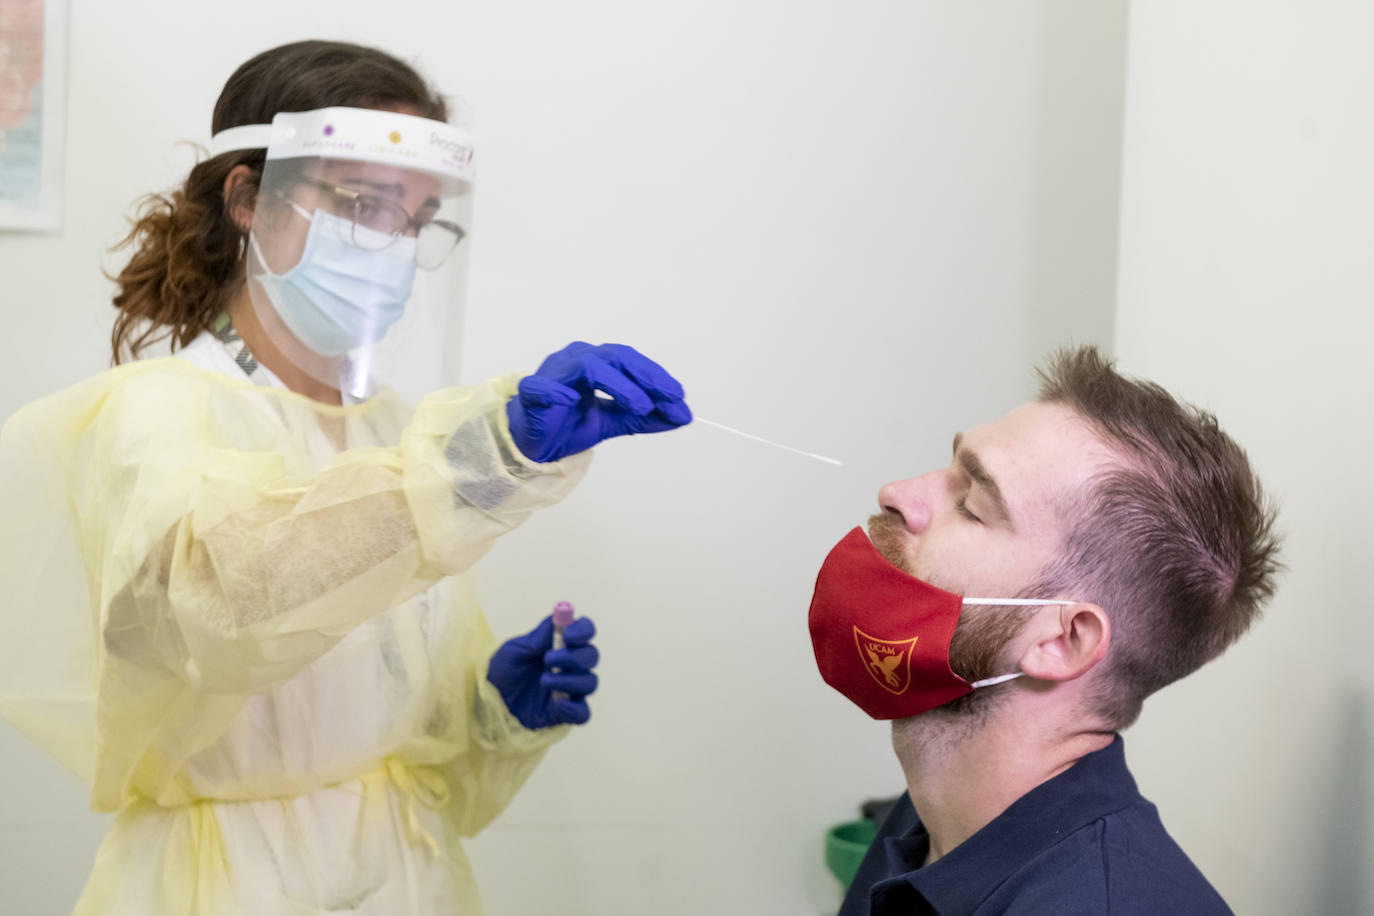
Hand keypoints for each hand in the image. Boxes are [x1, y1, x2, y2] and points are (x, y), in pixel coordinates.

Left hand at [487, 615, 599, 728]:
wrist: (487, 701)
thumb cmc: (501, 671)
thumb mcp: (513, 650)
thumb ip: (536, 638)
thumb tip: (556, 620)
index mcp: (560, 645)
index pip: (585, 631)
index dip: (583, 630)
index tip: (568, 634)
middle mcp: (570, 666)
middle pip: (591, 656)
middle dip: (574, 656)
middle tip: (549, 659)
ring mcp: (569, 690)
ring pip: (590, 682)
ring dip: (569, 680)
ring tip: (543, 681)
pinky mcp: (564, 714)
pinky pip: (583, 713)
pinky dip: (575, 708)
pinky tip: (557, 705)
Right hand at [506, 341, 691, 462]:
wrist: (535, 444)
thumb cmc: (570, 424)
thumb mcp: (615, 421)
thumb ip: (644, 417)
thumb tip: (681, 416)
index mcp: (596, 362)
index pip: (631, 361)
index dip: (658, 378)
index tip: (680, 400)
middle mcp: (576, 359)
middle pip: (615, 357)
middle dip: (646, 377)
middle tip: (669, 398)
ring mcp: (553, 372)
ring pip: (587, 366)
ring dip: (618, 384)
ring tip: (640, 406)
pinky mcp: (531, 392)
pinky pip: (542, 386)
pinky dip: (558, 392)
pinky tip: (574, 402)